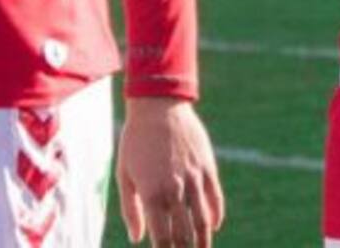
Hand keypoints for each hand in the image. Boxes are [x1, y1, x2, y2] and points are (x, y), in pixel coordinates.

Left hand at [117, 97, 223, 246]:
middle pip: (184, 235)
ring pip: (203, 221)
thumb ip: (130, 208)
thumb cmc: (135, 140)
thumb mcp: (124, 173)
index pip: (161, 239)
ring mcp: (193, 178)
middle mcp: (175, 189)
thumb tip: (136, 239)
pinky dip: (216, 216)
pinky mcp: (207, 167)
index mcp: (152, 194)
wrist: (158, 105)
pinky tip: (213, 226)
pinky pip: (216, 198)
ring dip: (203, 242)